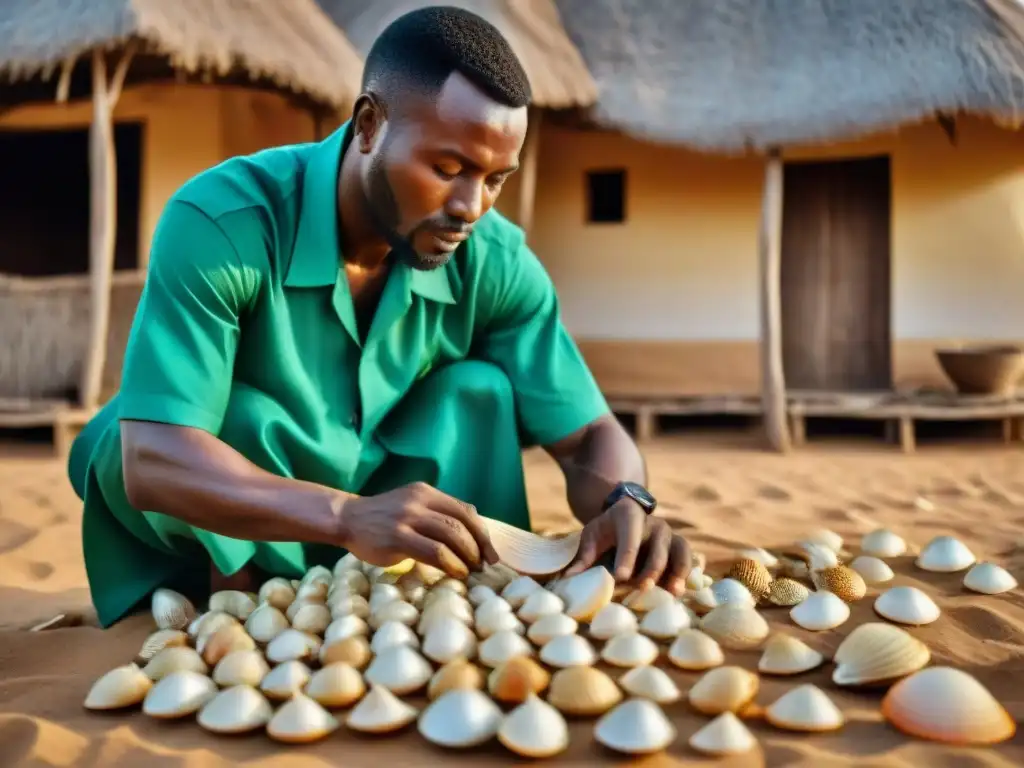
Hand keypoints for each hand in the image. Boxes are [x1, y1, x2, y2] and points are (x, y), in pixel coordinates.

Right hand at [336, 482, 498, 579]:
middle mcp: (420, 501)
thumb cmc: (383, 519)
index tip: (490, 552)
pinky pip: (435, 551)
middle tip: (483, 565)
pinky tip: (456, 572)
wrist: (347, 519)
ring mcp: (408, 518)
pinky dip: (452, 564)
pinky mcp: (398, 537)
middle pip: (462, 523)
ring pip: (451, 536)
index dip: (482, 533)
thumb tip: (471, 538)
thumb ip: (436, 515)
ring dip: (467, 556)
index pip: (465, 511)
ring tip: (471, 571)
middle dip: (479, 546)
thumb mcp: (412, 506)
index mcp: (427, 493)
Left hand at [562, 498, 691, 594]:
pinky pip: (686, 558)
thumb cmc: (607, 528)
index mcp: (629, 515)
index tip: (620, 577)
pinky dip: (685, 574)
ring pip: (678, 550)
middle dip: (651, 568)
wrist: (627, 515)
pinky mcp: (678, 545)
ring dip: (676, 571)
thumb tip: (569, 579)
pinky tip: (679, 591)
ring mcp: (668, 534)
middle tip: (643, 587)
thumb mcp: (592, 535)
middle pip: (656, 547)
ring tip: (673, 591)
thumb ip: (584, 556)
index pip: (629, 536)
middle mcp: (653, 523)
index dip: (626, 557)